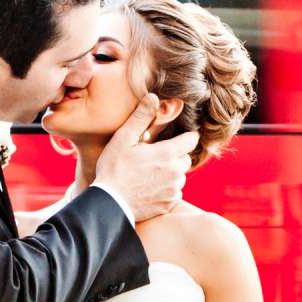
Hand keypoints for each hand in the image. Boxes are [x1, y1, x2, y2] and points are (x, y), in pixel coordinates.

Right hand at [93, 95, 195, 221]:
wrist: (110, 204)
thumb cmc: (114, 169)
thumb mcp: (123, 139)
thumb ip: (141, 117)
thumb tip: (154, 97)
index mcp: (167, 154)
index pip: (191, 140)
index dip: (185, 137)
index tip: (175, 137)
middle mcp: (175, 173)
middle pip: (186, 159)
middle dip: (175, 156)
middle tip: (154, 157)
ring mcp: (173, 190)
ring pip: (180, 177)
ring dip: (170, 173)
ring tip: (150, 173)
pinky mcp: (168, 205)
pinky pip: (174, 193)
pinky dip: (166, 190)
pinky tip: (149, 188)